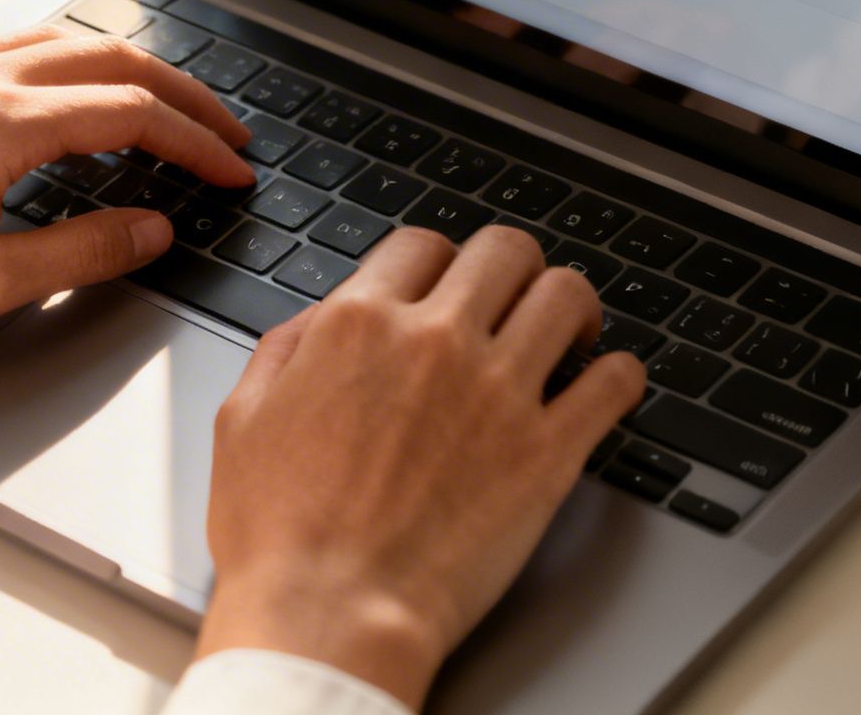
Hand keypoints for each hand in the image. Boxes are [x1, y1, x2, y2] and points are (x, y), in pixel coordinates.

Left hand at [0, 25, 254, 378]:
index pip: (133, 113)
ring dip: (128, 69)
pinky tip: (73, 97)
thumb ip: (82, 250)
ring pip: (61, 41)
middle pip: (110, 58)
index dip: (198, 143)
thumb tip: (151, 228)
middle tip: (226, 133)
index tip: (233, 172)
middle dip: (183, 94)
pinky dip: (70, 64)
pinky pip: (14, 49)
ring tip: (168, 109)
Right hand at [193, 226, 645, 708]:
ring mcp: (498, 392)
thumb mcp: (242, 420)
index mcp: (358, 325)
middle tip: (513, 300)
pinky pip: (615, 382)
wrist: (326, 615)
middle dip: (510, 269)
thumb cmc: (278, 536)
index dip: (438, 262)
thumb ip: (285, 351)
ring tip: (569, 334)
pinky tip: (603, 387)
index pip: (421, 245)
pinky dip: (618, 375)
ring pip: (566, 295)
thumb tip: (320, 320)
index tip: (448, 287)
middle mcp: (434, 341)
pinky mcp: (548, 452)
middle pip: (505, 251)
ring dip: (571, 307)